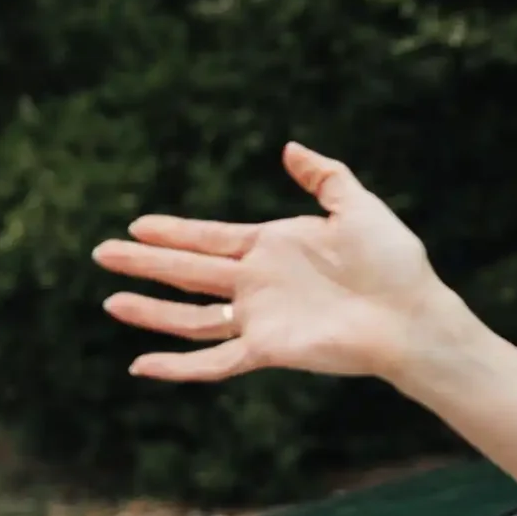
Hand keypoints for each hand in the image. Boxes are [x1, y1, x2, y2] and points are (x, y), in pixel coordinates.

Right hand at [94, 141, 450, 388]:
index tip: (138, 225)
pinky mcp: (268, 349)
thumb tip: (291, 148)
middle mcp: (259, 283)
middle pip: (188, 271)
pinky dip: (178, 367)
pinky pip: (213, 360)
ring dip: (151, 310)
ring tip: (111, 300)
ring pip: (191, 316)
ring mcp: (260, 317)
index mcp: (274, 246)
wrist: (414, 315)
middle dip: (145, 262)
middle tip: (103, 252)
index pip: (210, 238)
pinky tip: (142, 365)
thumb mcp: (358, 207)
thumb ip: (324, 176)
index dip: (173, 232)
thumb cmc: (394, 263)